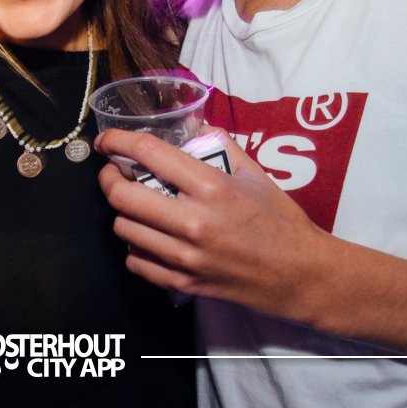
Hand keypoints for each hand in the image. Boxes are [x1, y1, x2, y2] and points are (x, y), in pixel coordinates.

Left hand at [96, 128, 330, 321]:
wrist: (300, 275)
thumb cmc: (281, 222)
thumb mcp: (255, 173)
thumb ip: (219, 145)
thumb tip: (192, 123)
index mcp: (212, 187)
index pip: (148, 154)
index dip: (117, 142)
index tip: (107, 140)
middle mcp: (194, 222)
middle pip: (122, 196)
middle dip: (109, 178)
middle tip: (115, 172)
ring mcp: (186, 257)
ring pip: (124, 229)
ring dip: (123, 212)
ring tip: (136, 205)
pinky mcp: (183, 284)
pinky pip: (136, 262)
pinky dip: (135, 246)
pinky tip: (149, 236)